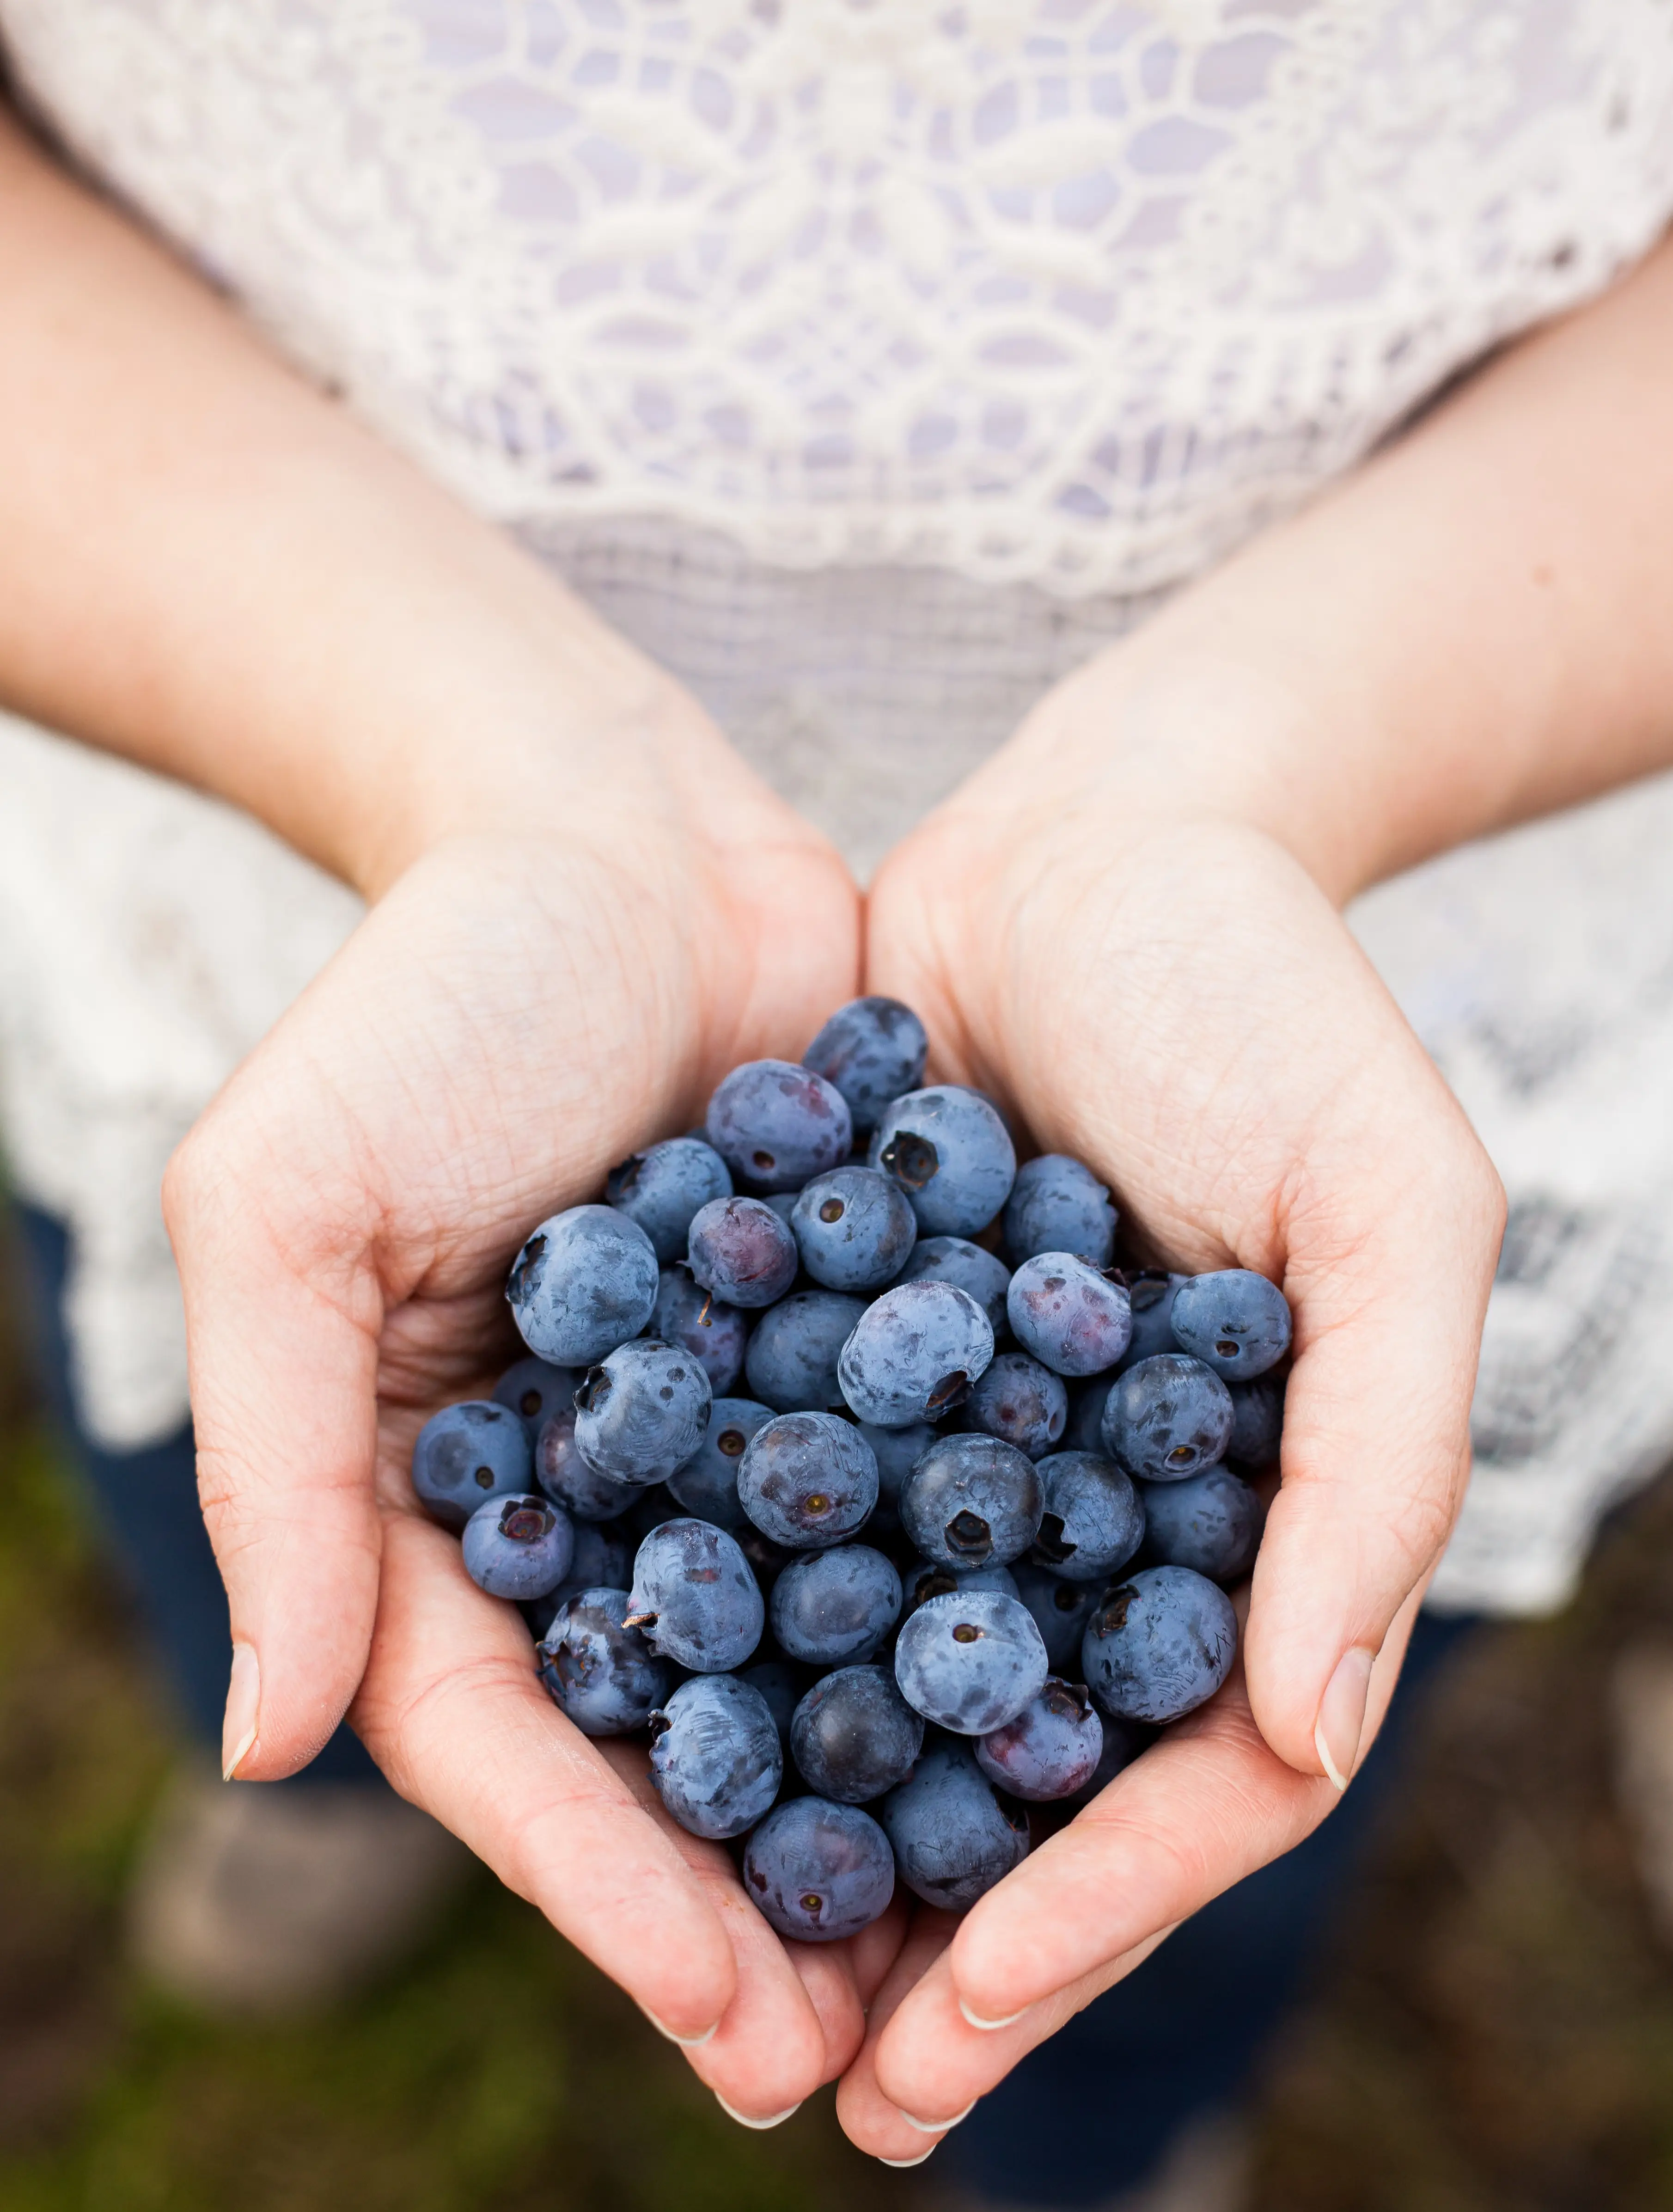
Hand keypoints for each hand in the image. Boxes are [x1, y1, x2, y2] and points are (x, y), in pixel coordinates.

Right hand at [161, 677, 897, 2115]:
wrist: (614, 830)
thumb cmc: (426, 997)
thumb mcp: (288, 1210)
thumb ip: (276, 1471)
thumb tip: (264, 1741)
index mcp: (435, 1498)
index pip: (511, 1736)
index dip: (608, 1884)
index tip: (727, 2013)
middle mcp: (592, 1493)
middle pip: (674, 1740)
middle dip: (759, 1898)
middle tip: (869, 2059)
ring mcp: (729, 1432)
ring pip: (810, 1662)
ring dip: (886, 1806)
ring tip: (989, 1949)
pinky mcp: (853, 1352)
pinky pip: (917, 1510)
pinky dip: (977, 1612)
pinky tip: (1073, 1711)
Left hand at [840, 655, 1504, 2156]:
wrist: (1101, 839)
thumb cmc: (1274, 1000)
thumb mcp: (1389, 1197)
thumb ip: (1377, 1454)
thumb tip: (1309, 1717)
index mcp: (1247, 1521)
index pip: (1190, 1773)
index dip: (1098, 1907)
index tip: (975, 2020)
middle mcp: (1102, 1516)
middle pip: (1028, 1772)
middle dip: (947, 1935)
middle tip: (845, 2095)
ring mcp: (969, 1456)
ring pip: (893, 1692)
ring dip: (821, 1840)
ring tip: (721, 1977)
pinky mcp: (851, 1372)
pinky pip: (786, 1534)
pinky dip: (727, 1643)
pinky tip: (638, 1734)